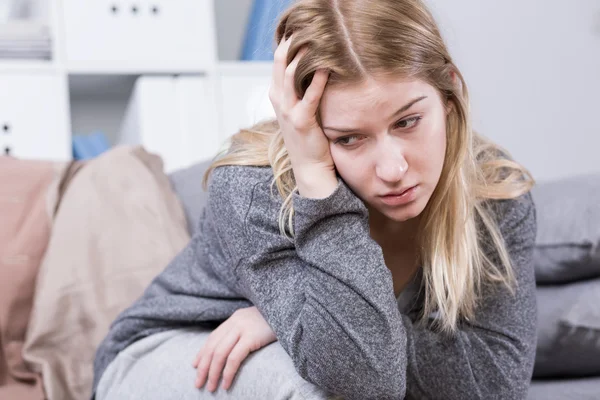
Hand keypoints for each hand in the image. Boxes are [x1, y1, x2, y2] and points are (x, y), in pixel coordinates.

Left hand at [192, 306, 276, 391]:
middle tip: (198, 383)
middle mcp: (236, 321)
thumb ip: (243, 332)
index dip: (202, 353)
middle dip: (203, 367)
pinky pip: (234, 358)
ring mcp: (243, 328)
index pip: (213, 338)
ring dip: (213, 373)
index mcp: (235, 318)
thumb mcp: (256, 324)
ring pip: (220, 354)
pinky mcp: (252, 336)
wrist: (293, 310)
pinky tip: (226, 383)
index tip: (195, 366)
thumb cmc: (278, 321)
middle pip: (213, 347)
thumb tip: (231, 350)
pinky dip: (228, 372)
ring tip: (210, 387)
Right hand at [269, 34, 337, 197]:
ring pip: (290, 74)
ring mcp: (287, 110)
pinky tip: (328, 66)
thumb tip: (318, 67)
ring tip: (315, 37)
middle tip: (306, 25)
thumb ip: (303, 89)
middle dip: (292, 41)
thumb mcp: (301, 108)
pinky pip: (309, 96)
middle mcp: (278, 99)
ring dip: (303, 54)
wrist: (310, 168)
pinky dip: (318, 80)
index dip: (288, 41)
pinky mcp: (301, 121)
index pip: (279, 60)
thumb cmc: (310, 137)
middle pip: (280, 61)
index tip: (301, 27)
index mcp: (277, 94)